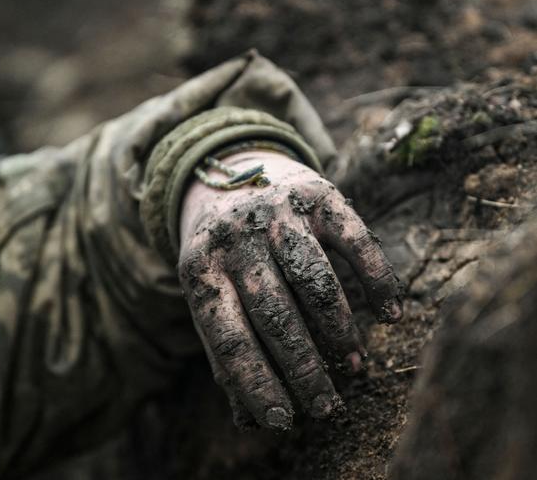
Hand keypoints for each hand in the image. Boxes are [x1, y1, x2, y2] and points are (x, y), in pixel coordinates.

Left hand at [179, 151, 401, 429]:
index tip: (284, 421)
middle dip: (305, 369)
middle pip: (276, 315)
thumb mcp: (209, 290)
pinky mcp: (318, 195)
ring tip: (354, 367)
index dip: (257, 383)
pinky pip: (356, 241)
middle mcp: (237, 239)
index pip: (229, 337)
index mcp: (200, 269)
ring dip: (340, 332)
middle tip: (328, 406)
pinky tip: (392, 314)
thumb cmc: (223, 252)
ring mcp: (278, 213)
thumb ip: (222, 347)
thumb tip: (250, 417)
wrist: (231, 172)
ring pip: (316, 282)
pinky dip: (378, 280)